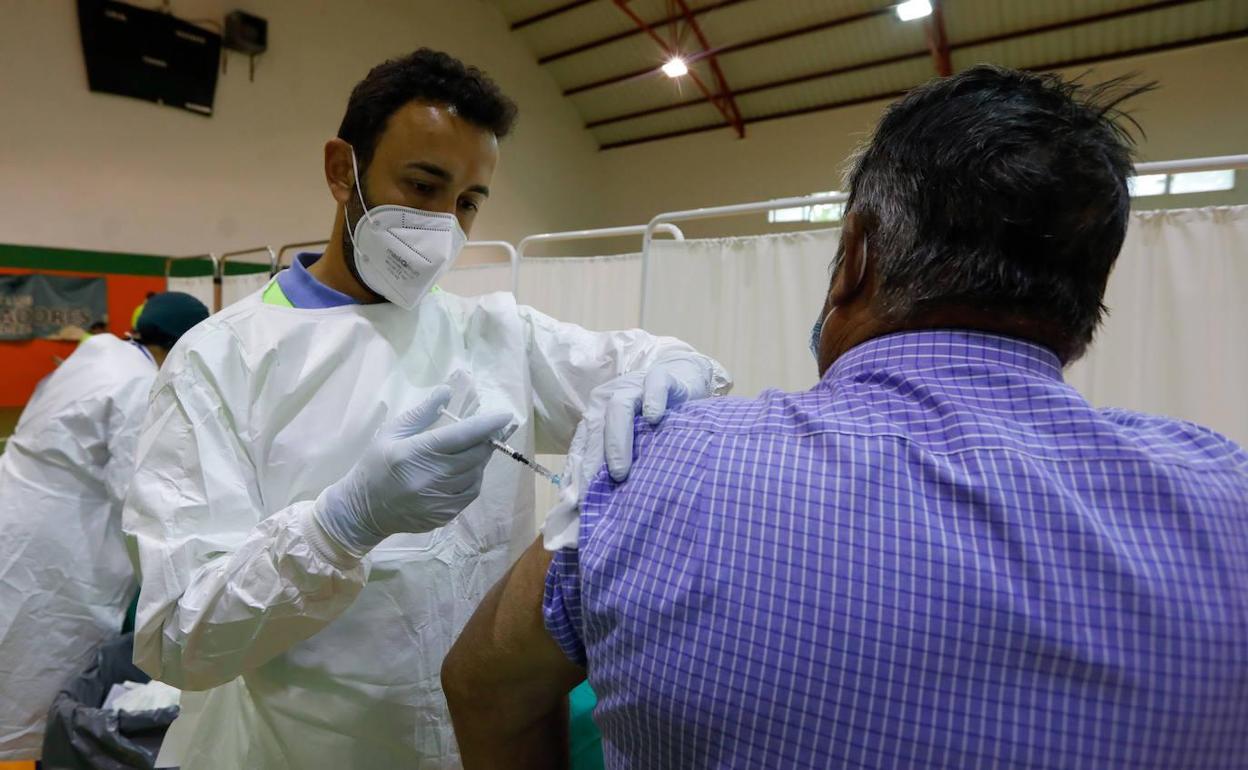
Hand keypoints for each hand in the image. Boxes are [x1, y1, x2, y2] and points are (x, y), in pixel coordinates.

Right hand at [314, 385, 510, 556]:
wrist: (362, 511)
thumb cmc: (375, 466)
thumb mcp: (392, 433)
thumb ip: (422, 413)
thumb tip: (446, 391)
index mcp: (416, 453)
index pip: (460, 436)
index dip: (486, 425)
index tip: (505, 416)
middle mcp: (430, 477)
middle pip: (475, 455)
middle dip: (487, 440)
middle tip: (491, 430)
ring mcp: (439, 500)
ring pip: (476, 473)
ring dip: (479, 459)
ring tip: (471, 450)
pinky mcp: (444, 515)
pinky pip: (470, 492)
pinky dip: (473, 478)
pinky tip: (463, 471)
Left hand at [542, 354, 721, 550]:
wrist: (682, 379)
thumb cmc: (653, 419)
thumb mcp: (631, 441)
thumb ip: (612, 465)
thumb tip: (588, 502)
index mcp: (598, 414)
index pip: (583, 445)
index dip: (579, 474)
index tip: (578, 505)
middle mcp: (610, 399)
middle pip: (595, 430)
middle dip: (594, 464)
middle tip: (594, 496)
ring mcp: (635, 386)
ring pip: (619, 409)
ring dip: (617, 441)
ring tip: (620, 471)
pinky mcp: (662, 378)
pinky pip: (655, 387)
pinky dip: (652, 401)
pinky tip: (654, 418)